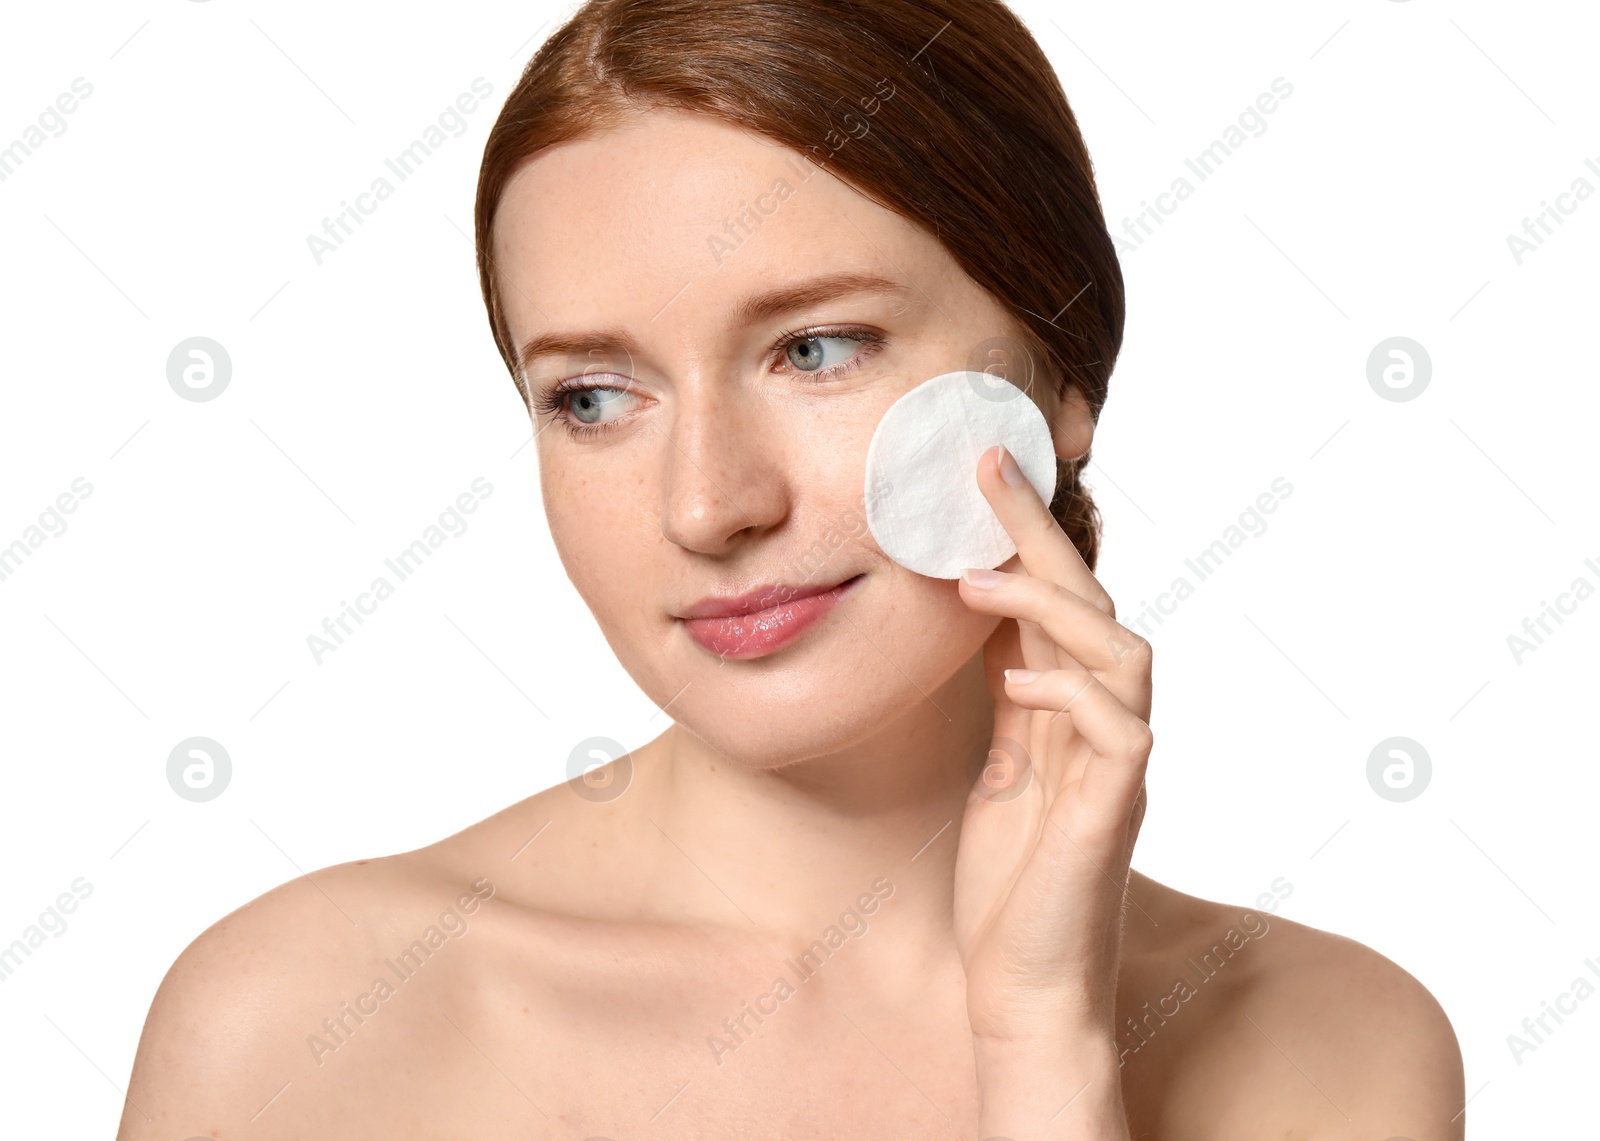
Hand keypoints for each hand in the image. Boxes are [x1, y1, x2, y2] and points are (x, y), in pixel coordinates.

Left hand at [952, 444, 1152, 1069]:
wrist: (1024, 987)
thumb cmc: (1010, 882)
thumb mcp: (999, 767)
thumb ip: (1011, 698)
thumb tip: (984, 618)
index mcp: (1073, 713)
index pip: (1059, 603)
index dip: (1025, 536)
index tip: (979, 472)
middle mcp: (1107, 727)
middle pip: (1094, 605)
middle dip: (1039, 533)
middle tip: (983, 469)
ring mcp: (1118, 768)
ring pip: (1122, 652)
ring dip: (1051, 606)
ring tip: (976, 584)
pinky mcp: (1114, 813)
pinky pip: (1120, 730)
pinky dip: (1071, 692)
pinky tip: (1017, 683)